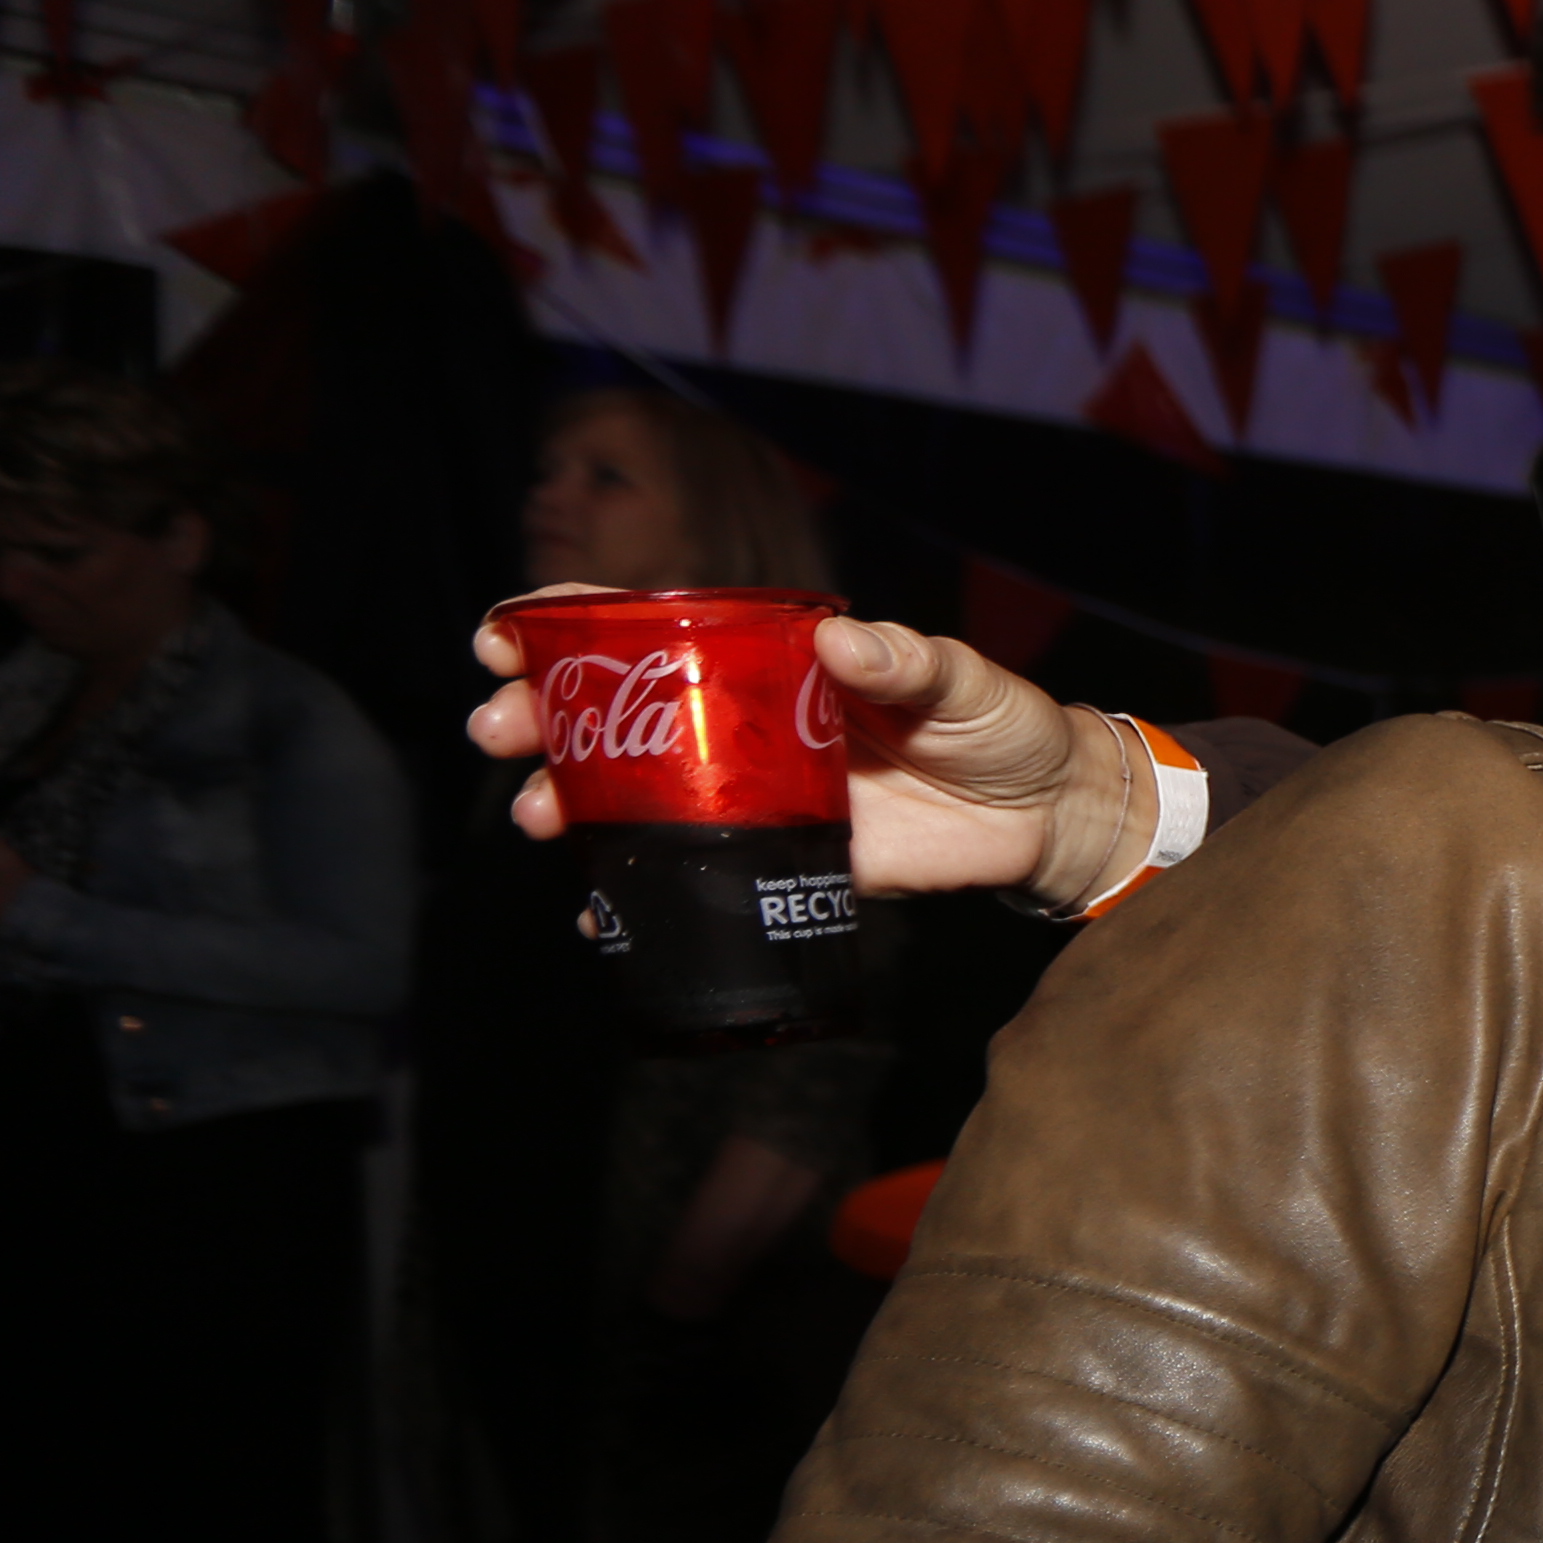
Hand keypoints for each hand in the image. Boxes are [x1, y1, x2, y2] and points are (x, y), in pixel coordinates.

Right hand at [471, 598, 1154, 909]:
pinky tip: (596, 914)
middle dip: (542, 718)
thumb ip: (906, 664)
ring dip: (569, 801)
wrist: (1045, 814)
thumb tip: (843, 645)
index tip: (506, 634)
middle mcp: (745, 725)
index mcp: (771, 661)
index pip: (653, 631)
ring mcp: (753, 796)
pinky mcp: (781, 861)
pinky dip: (637, 896)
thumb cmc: (998, 724)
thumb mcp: (959, 679)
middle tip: (497, 730)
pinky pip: (692, 877)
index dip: (570, 628)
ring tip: (538, 813)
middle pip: (618, 715)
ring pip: (636, 795)